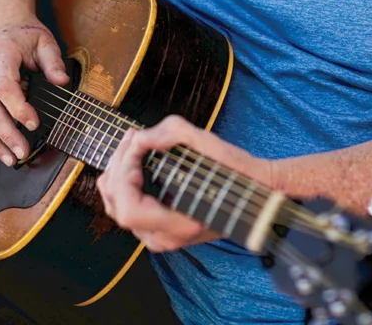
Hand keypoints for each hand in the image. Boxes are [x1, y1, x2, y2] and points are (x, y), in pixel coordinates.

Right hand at [0, 19, 68, 165]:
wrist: (0, 26)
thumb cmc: (24, 35)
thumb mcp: (45, 40)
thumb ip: (53, 61)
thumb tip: (62, 82)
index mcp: (0, 54)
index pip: (4, 87)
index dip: (18, 108)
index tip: (34, 122)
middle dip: (5, 134)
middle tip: (22, 152)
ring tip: (11, 159)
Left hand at [97, 115, 274, 251]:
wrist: (255, 196)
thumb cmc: (236, 173)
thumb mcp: (210, 143)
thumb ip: (172, 133)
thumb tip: (141, 136)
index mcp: (178, 224)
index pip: (128, 208)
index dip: (124, 172)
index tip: (137, 144)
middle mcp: (164, 238)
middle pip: (116, 207)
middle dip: (118, 166)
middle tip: (132, 137)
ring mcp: (160, 237)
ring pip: (116, 209)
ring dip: (117, 173)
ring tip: (131, 144)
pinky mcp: (158, 228)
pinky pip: (128, 208)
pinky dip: (124, 183)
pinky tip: (135, 160)